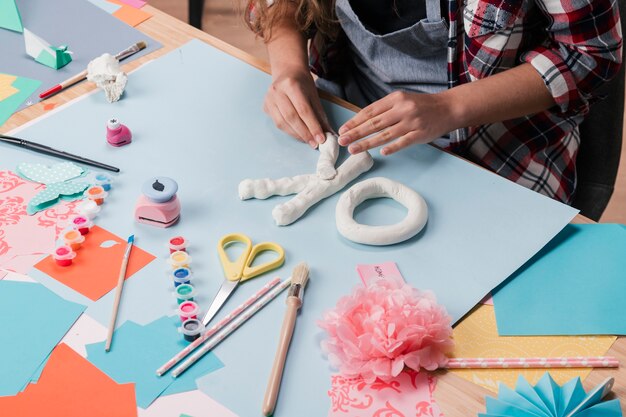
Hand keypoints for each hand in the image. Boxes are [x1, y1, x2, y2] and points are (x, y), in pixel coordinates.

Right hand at [263, 67, 331, 147]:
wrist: (287, 71)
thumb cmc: (302, 83)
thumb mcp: (314, 95)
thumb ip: (320, 115)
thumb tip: (328, 133)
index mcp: (291, 84)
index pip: (303, 110)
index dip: (313, 126)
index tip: (321, 138)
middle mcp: (277, 91)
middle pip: (292, 118)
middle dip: (305, 133)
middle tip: (314, 143)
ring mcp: (269, 99)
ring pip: (283, 123)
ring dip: (297, 134)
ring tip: (308, 140)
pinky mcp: (266, 106)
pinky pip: (278, 123)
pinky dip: (289, 131)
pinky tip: (298, 134)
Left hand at [337, 91, 458, 154]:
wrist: (448, 108)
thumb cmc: (421, 106)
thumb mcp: (402, 100)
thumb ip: (385, 109)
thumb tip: (362, 121)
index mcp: (395, 99)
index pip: (370, 111)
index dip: (355, 121)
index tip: (343, 130)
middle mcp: (402, 109)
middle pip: (374, 123)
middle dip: (356, 133)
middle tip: (342, 141)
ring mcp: (412, 122)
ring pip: (385, 134)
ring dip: (367, 143)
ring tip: (353, 149)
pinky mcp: (420, 134)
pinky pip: (403, 142)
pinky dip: (392, 147)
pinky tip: (381, 152)